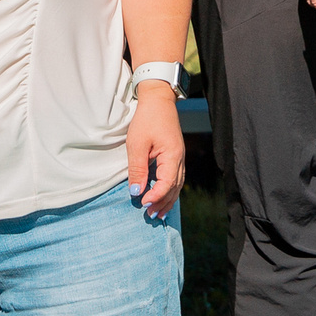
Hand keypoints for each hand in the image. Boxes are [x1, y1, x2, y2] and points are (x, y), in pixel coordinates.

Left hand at [127, 86, 184, 219]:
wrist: (158, 100)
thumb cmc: (147, 119)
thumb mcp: (137, 144)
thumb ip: (137, 169)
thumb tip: (136, 191)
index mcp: (172, 156)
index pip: (167, 184)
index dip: (155, 196)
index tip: (143, 203)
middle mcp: (179, 159)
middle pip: (174, 188)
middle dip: (162, 203)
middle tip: (150, 216)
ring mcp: (179, 158)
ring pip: (177, 185)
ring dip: (167, 200)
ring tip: (157, 213)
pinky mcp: (175, 156)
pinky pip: (175, 178)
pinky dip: (169, 191)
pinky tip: (163, 197)